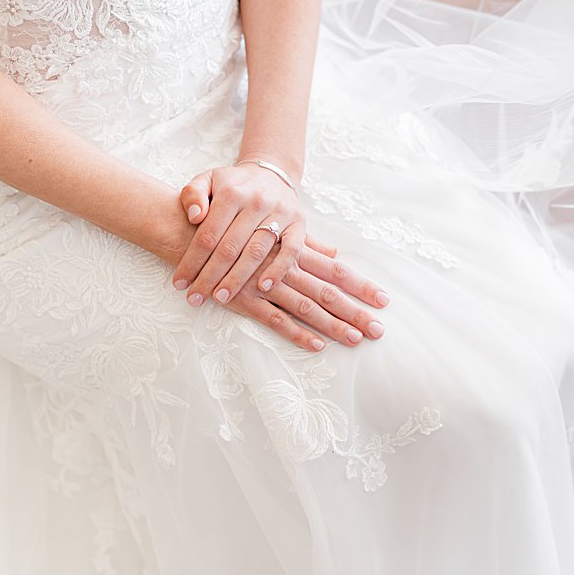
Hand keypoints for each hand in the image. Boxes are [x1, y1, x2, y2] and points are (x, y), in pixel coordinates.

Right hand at [146, 185, 388, 351]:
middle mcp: (286, 269)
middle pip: (329, 292)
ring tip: (357, 340)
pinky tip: (317, 346)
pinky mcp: (245, 300)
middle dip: (356, 311)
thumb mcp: (272, 229)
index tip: (385, 300)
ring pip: (308, 308)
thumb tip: (333, 253)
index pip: (336, 271)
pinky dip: (297, 333)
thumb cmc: (234, 228)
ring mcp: (266, 285)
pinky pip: (275, 320)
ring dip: (334, 325)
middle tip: (380, 329)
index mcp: (295, 252)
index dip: (361, 285)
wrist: (188, 230)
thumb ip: (304, 243)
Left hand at [172, 162, 303, 305]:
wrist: (271, 174)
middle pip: (230, 247)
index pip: (208, 234)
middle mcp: (257, 202)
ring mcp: (280, 214)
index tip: (179, 283)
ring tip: (221, 297)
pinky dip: (277, 270)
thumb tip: (193, 217)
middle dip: (210, 276)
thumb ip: (192, 194)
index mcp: (231, 193)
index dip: (192, 261)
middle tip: (195, 298)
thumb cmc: (233, 185)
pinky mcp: (299, 224)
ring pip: (256, 252)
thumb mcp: (207, 179)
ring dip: (238, 278)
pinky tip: (262, 287)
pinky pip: (290, 251)